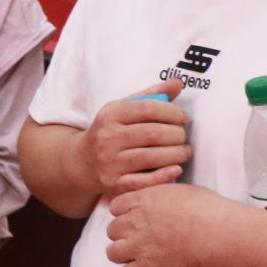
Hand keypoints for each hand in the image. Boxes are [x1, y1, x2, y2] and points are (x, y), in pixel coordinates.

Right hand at [79, 79, 188, 199]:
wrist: (81, 162)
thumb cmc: (111, 131)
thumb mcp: (123, 109)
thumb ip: (150, 95)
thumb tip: (178, 82)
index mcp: (110, 114)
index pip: (148, 108)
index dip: (173, 112)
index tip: (184, 118)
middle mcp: (107, 137)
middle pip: (153, 134)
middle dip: (177, 135)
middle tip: (184, 137)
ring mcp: (109, 162)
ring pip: (152, 157)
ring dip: (177, 155)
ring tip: (185, 152)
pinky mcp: (114, 184)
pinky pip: (144, 181)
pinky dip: (164, 176)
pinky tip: (176, 169)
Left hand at [105, 183, 241, 266]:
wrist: (223, 236)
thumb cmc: (211, 210)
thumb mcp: (182, 191)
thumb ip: (161, 194)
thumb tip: (159, 199)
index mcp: (142, 200)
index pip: (115, 207)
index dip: (125, 215)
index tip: (136, 221)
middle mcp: (135, 222)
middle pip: (112, 230)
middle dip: (124, 235)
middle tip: (140, 240)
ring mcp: (139, 246)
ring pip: (112, 253)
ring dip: (124, 256)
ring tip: (140, 257)